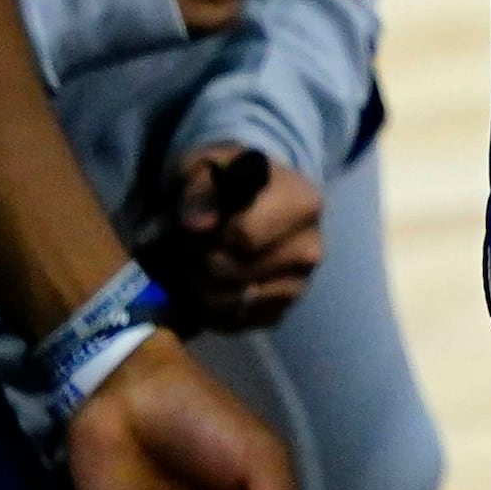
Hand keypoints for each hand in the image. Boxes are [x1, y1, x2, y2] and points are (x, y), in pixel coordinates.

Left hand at [143, 144, 323, 329]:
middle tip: (180, 252)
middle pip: (236, 273)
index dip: (206, 236)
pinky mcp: (281, 311)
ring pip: (233, 304)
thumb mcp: (206, 166)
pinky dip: (209, 312)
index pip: (244, 236)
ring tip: (186, 270)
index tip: (189, 227)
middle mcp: (310, 250)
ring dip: (198, 291)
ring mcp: (298, 286)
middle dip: (197, 266)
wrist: (250, 200)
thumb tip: (198, 226)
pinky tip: (201, 287)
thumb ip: (199, 191)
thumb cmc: (226, 178)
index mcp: (303, 204)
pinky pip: (236, 323)